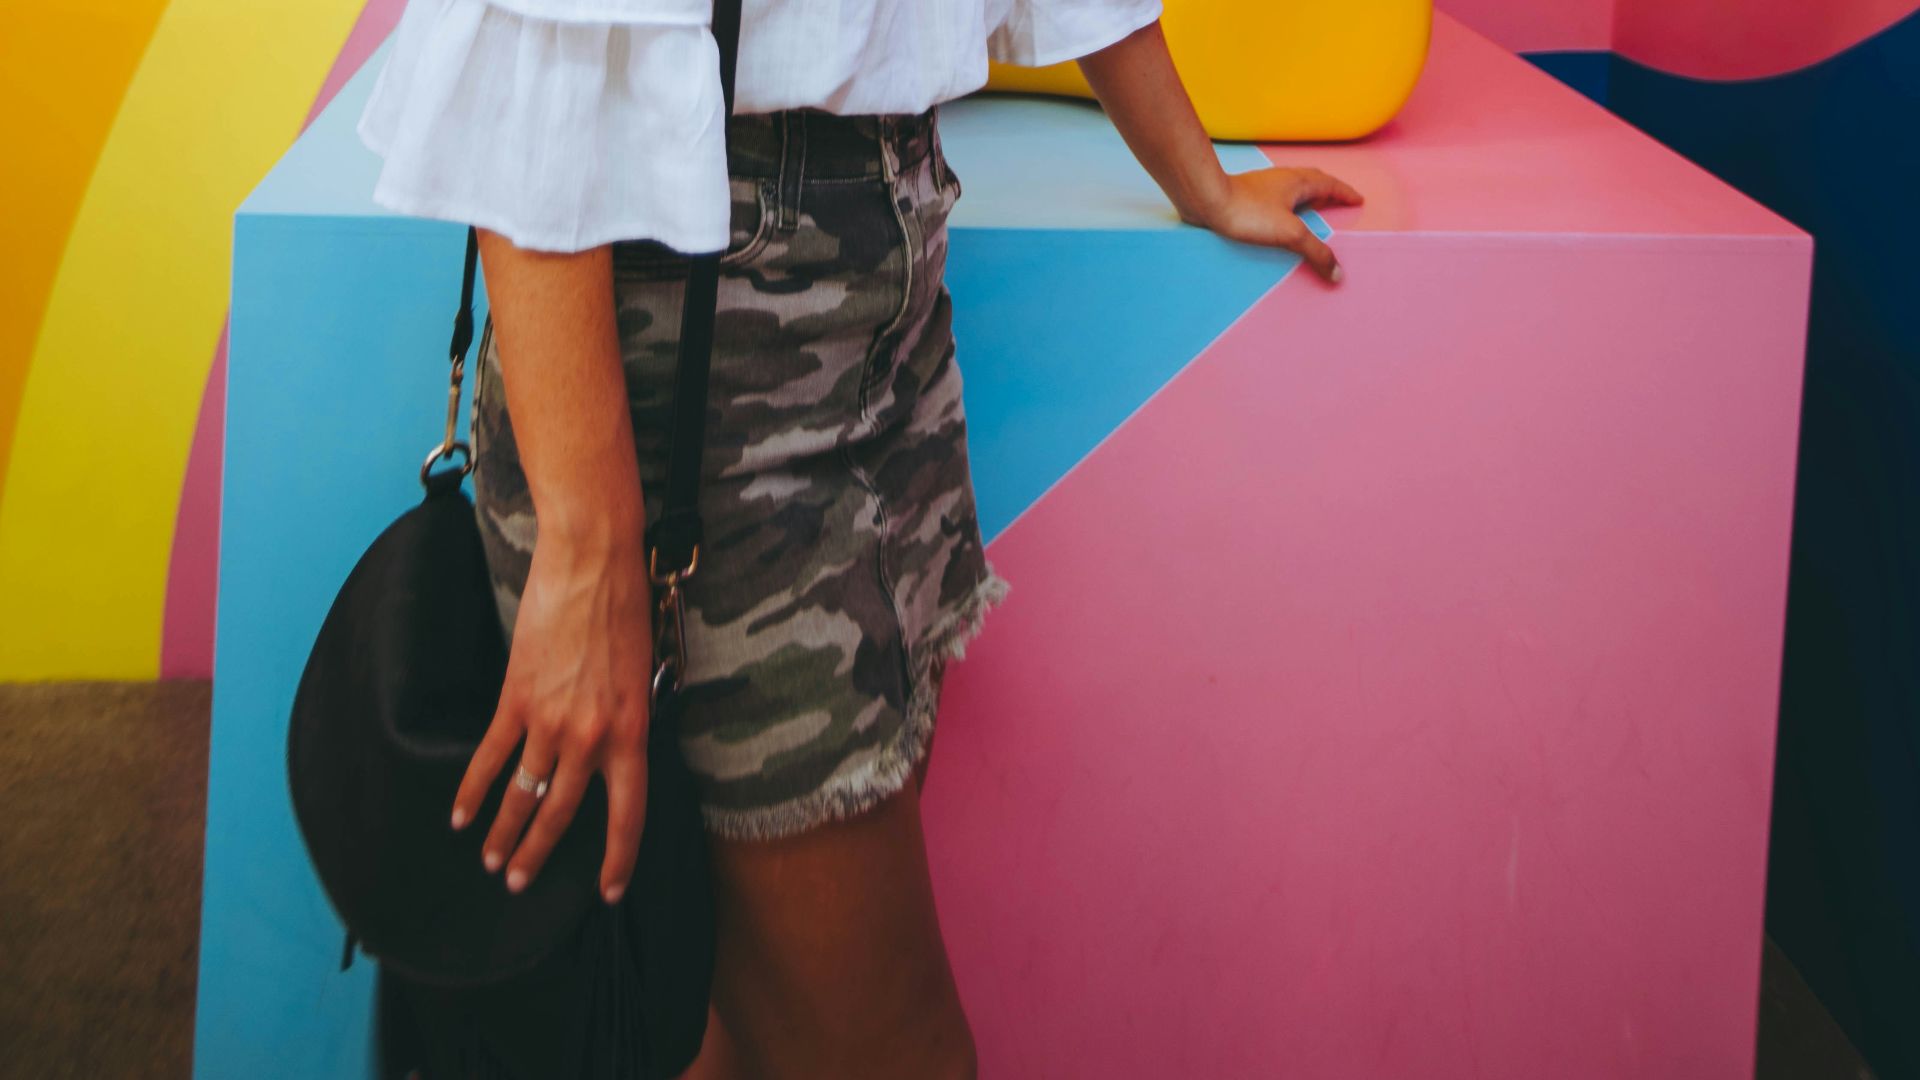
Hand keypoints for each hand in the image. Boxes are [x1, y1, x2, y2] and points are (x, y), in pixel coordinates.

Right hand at [451, 529, 654, 903]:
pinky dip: (473, 789)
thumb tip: (608, 752)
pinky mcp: (517, 699)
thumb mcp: (644, 676)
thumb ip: (626, 720)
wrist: (594, 564)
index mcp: (633, 733)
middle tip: (521, 883)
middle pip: (564, 813)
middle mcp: (593, 737)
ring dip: (504, 832)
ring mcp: (552, 721)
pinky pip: (491, 755)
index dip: (618, 859)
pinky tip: (461, 816)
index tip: (607, 891)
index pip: (629, 815)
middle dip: (539, 853)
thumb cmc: (626, 611)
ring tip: (493, 862)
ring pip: (524, 793)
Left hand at [1186, 167, 1363, 282]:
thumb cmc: (1248, 211)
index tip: (1358, 200)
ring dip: (1306, 199)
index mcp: (1299, 182)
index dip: (1345, 193)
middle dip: (1328, 193)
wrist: (1206, 200)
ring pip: (1293, 189)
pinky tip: (1278, 220)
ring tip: (1311, 214)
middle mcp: (1282, 179)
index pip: (1331, 185)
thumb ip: (1316, 252)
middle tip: (1338, 204)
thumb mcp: (1290, 234)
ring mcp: (1263, 186)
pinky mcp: (1246, 196)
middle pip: (1313, 182)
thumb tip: (1337, 273)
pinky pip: (1275, 199)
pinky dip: (1286, 207)